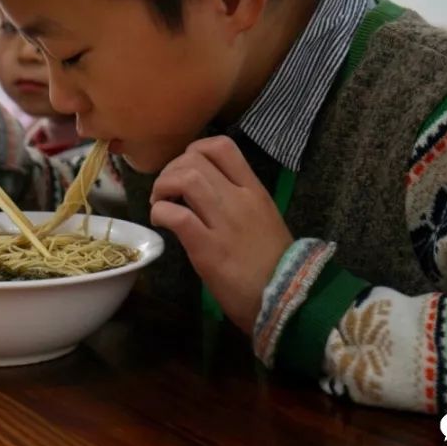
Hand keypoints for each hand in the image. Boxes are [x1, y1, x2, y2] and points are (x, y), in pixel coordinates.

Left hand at [149, 136, 293, 332]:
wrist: (287, 299)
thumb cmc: (273, 264)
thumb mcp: (262, 219)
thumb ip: (237, 201)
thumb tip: (203, 193)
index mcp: (255, 190)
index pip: (222, 146)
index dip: (195, 150)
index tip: (185, 169)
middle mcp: (239, 199)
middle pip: (195, 159)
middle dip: (171, 170)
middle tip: (166, 191)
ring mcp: (224, 222)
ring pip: (185, 178)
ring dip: (162, 187)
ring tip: (160, 203)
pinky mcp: (208, 247)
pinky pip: (176, 215)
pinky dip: (160, 212)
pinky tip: (160, 222)